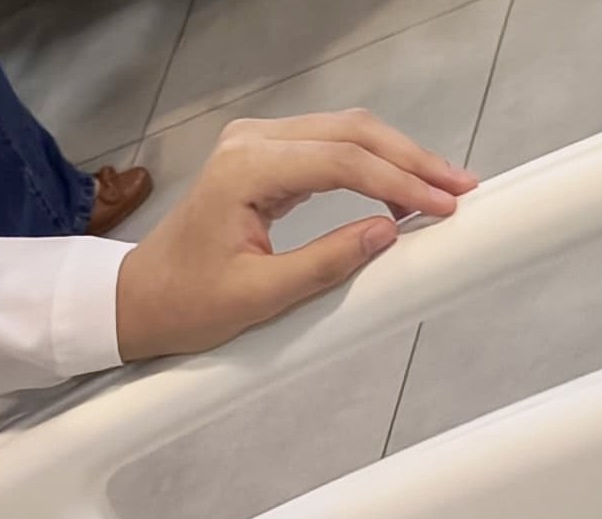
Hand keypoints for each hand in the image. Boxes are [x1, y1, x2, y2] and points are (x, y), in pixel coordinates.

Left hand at [113, 111, 475, 361]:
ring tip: (442, 189)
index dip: (399, 181)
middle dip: (410, 159)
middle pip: (350, 132)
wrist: (141, 298)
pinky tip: (400, 190)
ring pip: (345, 132)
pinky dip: (370, 163)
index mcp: (245, 170)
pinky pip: (329, 146)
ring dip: (396, 157)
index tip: (442, 207)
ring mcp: (256, 142)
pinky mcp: (264, 155)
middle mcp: (251, 141)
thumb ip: (326, 262)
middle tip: (460, 188)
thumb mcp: (261, 296)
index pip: (341, 161)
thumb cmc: (187, 303)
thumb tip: (386, 233)